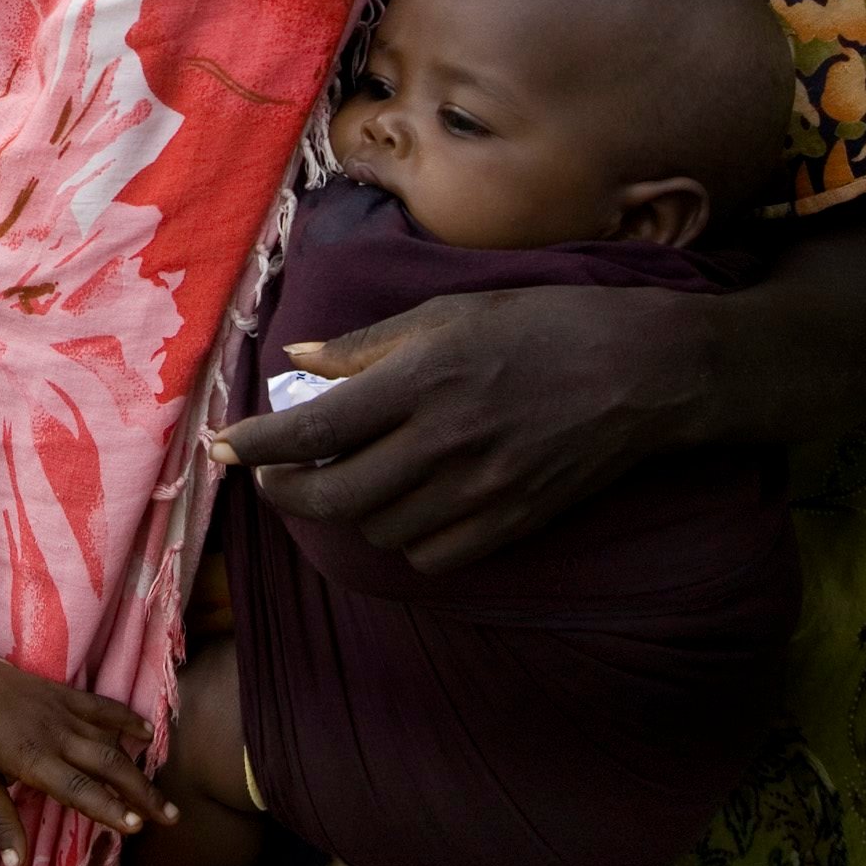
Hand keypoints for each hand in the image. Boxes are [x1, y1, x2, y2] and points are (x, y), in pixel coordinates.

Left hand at [0, 642, 169, 865]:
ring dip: (139, 767)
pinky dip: (126, 718)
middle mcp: (53, 734)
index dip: (107, 806)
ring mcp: (61, 710)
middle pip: (107, 764)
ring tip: (164, 793)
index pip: (76, 787)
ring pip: (110, 740)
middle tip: (169, 818)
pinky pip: (101, 706)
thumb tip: (16, 865)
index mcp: (30, 757)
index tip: (135, 827)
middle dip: (140, 793)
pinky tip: (148, 733)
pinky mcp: (63, 692)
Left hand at [211, 282, 696, 573]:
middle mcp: (444, 442)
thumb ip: (368, 345)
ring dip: (348, 511)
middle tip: (270, 477)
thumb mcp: (451, 310)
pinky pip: (432, 555)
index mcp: (422, 379)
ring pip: (379, 529)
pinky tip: (404, 505)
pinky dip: (404, 538)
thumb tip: (298, 359)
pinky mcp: (512, 522)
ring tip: (346, 478)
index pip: (314, 428)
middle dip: (286, 493)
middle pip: (335, 495)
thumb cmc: (544, 324)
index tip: (221, 446)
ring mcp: (480, 490)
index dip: (256, 446)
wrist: (643, 372)